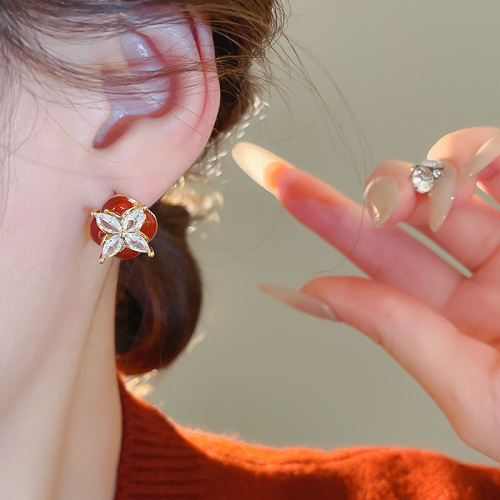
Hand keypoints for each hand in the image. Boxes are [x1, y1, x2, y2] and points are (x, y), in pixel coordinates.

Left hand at [233, 128, 499, 461]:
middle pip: (395, 226)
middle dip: (342, 200)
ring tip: (414, 200)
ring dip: (419, 177)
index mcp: (453, 327)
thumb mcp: (482, 396)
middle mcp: (481, 281)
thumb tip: (321, 290)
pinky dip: (482, 156)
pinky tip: (469, 166)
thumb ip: (404, 338)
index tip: (274, 198)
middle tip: (283, 179)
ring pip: (449, 185)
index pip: (371, 274)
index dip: (322, 232)